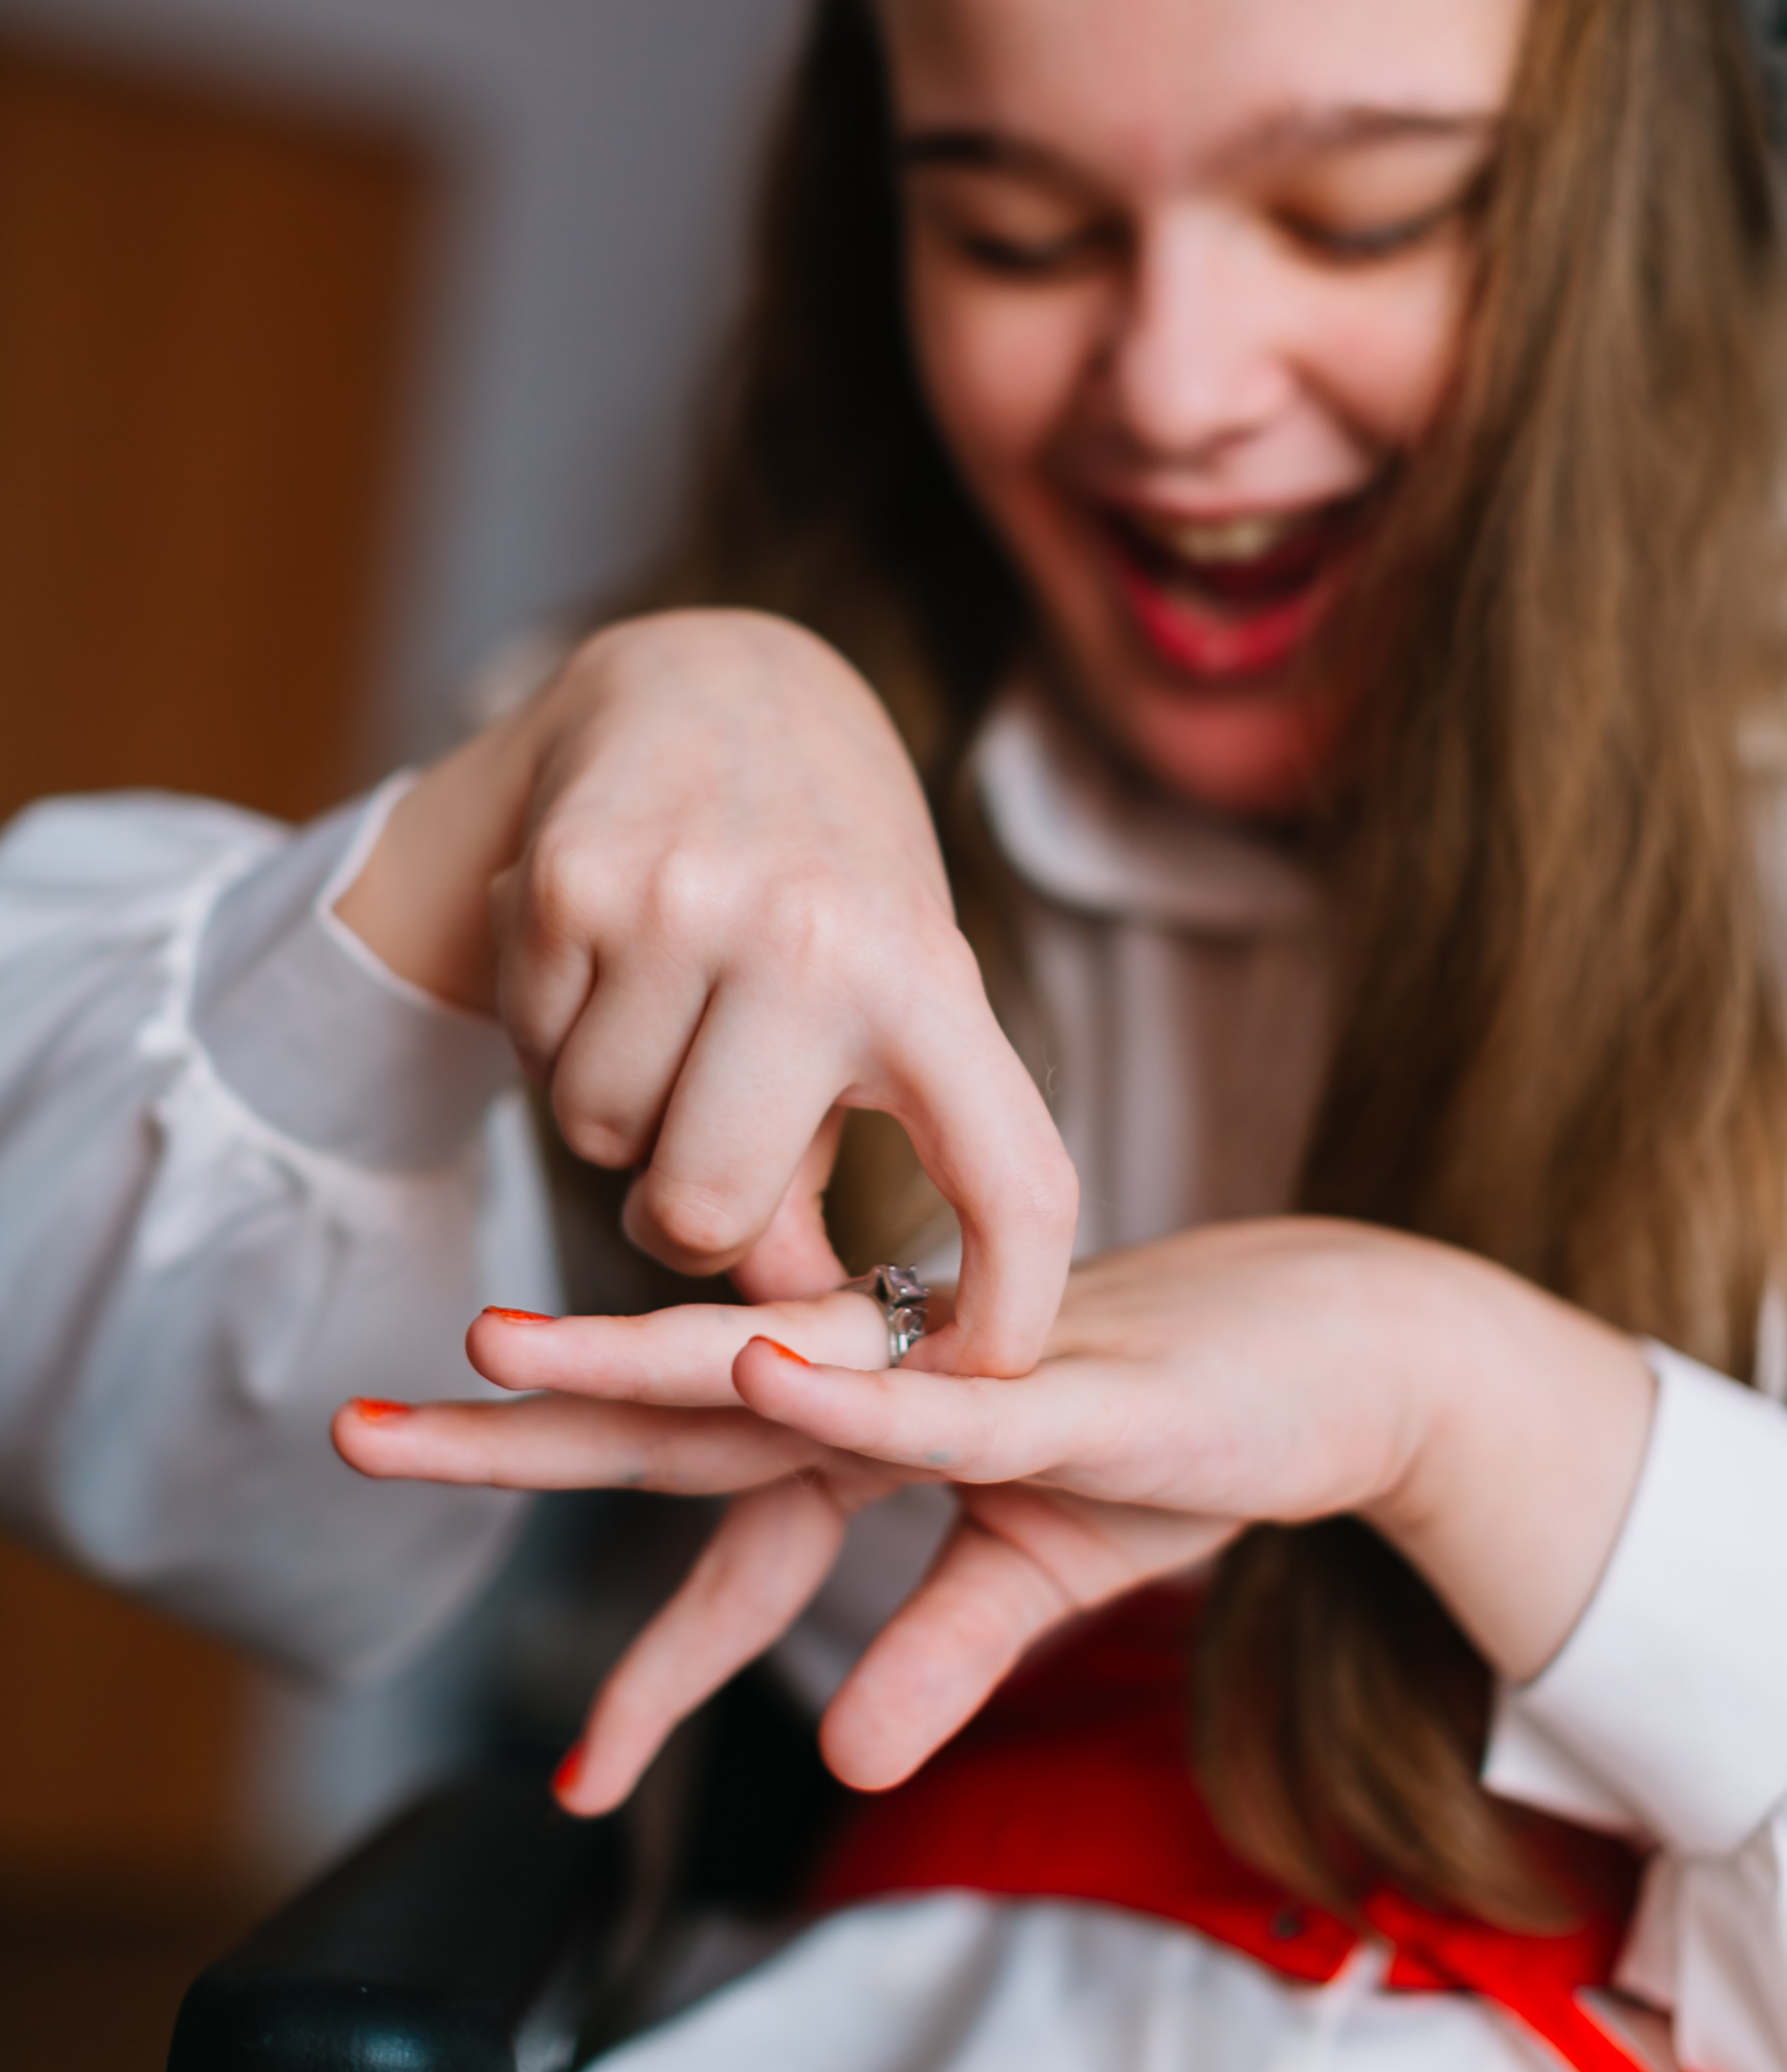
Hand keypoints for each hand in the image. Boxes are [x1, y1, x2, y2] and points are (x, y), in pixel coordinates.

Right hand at [334, 610, 1077, 1371]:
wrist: (714, 684)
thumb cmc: (830, 882)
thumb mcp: (893, 994)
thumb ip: (858, 1156)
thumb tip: (785, 1329)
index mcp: (931, 976)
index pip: (1011, 1179)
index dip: (1009, 1314)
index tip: (979, 1387)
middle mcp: (808, 938)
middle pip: (705, 1215)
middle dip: (699, 1215)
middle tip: (720, 1143)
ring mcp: (676, 906)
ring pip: (603, 1145)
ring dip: (625, 1121)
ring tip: (678, 1019)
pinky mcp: (564, 885)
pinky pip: (538, 1061)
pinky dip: (564, 1047)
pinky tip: (615, 967)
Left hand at [334, 1285, 1225, 1805]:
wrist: (1340, 1353)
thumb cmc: (1182, 1440)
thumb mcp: (1039, 1578)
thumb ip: (932, 1656)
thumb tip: (839, 1769)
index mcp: (871, 1428)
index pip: (713, 1528)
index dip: (638, 1657)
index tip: (570, 1780)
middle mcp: (888, 1382)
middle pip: (676, 1416)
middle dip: (518, 1433)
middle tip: (360, 1433)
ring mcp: (965, 1372)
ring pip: (770, 1371)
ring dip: (633, 1362)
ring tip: (498, 1356)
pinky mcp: (1066, 1385)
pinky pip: (936, 1402)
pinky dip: (846, 1393)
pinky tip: (760, 1377)